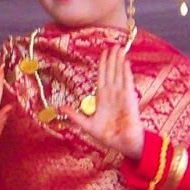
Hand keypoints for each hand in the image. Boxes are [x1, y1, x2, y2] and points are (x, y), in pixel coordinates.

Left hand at [64, 44, 143, 159]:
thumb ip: (75, 115)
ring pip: (119, 74)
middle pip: (111, 72)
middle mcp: (113, 94)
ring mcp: (122, 95)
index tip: (104, 53)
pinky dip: (126, 72)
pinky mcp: (130, 99)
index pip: (102, 77)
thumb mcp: (87, 125)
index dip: (103, 65)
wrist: (123, 144)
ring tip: (120, 48)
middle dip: (112, 58)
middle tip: (114, 45)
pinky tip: (125, 62)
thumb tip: (60, 108)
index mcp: (102, 98)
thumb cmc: (108, 136)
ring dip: (119, 61)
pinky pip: (127, 82)